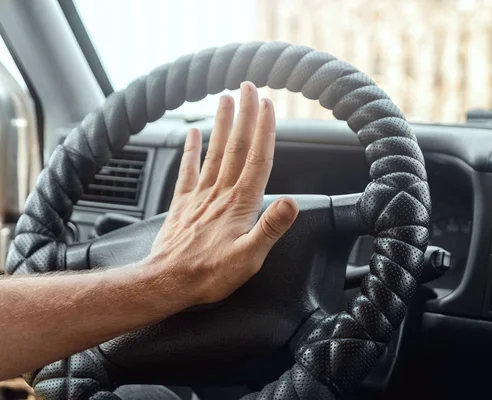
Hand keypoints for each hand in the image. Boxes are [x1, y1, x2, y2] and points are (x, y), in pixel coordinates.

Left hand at [149, 82, 298, 304]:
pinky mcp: (183, 204)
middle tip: (249, 88)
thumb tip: (291, 203)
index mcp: (240, 204)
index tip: (268, 106)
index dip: (264, 130)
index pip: (257, 159)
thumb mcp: (250, 258)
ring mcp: (199, 196)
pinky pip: (187, 170)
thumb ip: (270, 228)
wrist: (168, 282)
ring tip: (226, 99)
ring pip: (214, 152)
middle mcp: (220, 194)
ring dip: (222, 123)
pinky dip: (190, 149)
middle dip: (245, 115)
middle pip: (237, 147)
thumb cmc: (210, 274)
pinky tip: (192, 131)